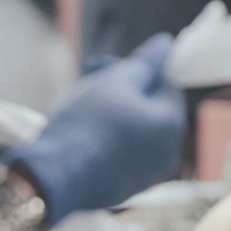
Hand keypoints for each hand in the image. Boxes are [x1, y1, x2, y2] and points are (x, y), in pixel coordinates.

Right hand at [4, 33, 184, 225]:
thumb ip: (144, 63)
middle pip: (151, 107)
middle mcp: (169, 151)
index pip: (167, 84)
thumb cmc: (87, 124)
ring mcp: (151, 173)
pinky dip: (111, 137)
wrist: (58, 176)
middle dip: (121, 88)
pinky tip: (84, 133)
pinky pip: (127, 152)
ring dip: (114, 111)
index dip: (136, 69)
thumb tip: (167, 44)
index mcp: (171, 124)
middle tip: (86, 79)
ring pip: (137, 129)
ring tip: (81, 104)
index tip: (102, 66)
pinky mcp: (132, 186)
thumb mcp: (114, 82)